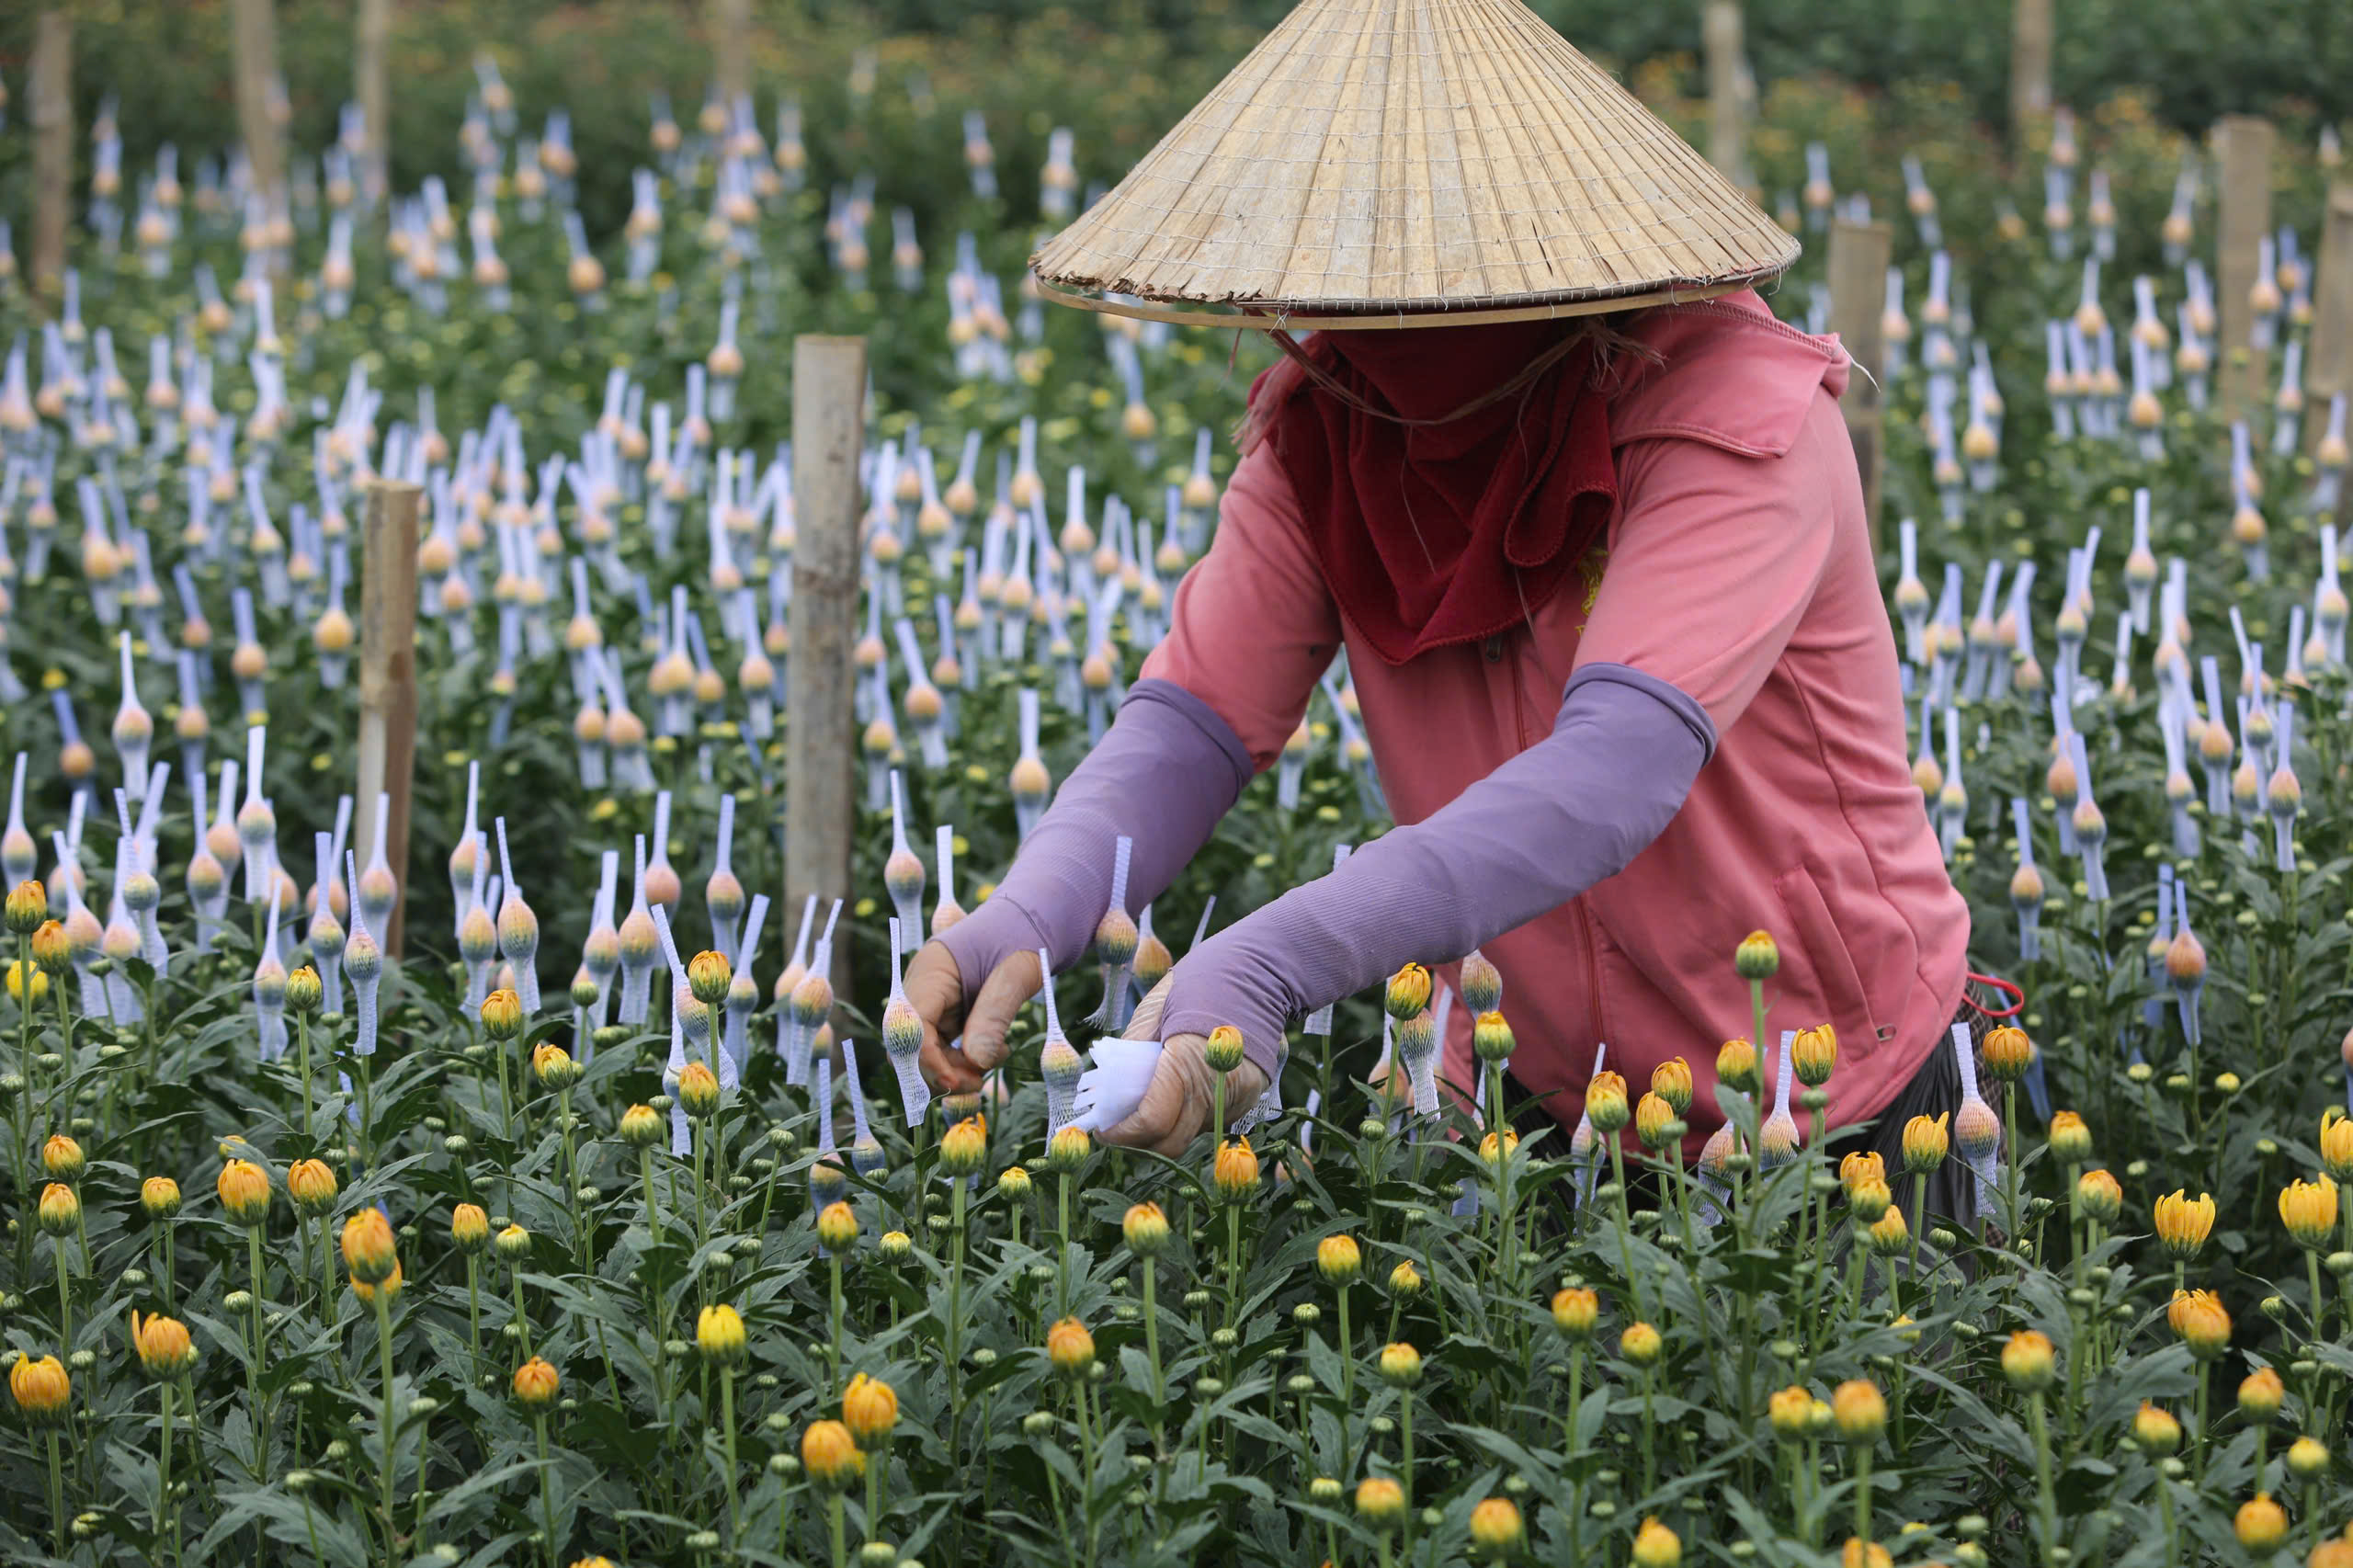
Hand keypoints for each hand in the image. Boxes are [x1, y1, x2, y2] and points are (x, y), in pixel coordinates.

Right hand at [906, 940, 1039, 1097]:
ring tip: (991, 1067)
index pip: (911, 1024)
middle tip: (978, 1082)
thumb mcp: (1016, 975)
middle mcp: (923, 987)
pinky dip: (964, 1062)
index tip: (955, 1081)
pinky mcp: (948, 1015)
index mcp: (931, 969)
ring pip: (926, 1052)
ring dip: (954, 1070)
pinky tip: (993, 1054)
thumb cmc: (1025, 937)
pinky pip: (943, 1048)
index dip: (926, 1059)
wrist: (1036, 921)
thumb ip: (995, 1016)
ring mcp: (934, 1002)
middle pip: (911, 1044)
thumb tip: (976, 1062)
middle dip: (940, 1070)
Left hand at [1098, 975, 1268, 1155]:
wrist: (1259, 973)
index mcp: (1187, 1060)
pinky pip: (1211, 1120)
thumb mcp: (1154, 1009)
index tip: (1102, 1130)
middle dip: (1139, 1141)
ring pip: (1191, 1134)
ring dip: (1165, 1128)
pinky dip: (1189, 1115)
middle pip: (1171, 1142)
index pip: (1152, 1122)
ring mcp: (1239, 1096)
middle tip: (1119, 1126)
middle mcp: (1217, 1086)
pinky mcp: (1250, 1097)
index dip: (1122, 1134)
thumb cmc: (1200, 983)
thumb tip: (1111, 1091)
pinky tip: (1180, 1091)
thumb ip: (1132, 1053)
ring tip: (1148, 1102)